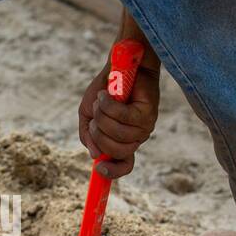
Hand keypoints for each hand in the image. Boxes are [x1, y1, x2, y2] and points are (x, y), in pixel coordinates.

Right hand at [78, 40, 160, 180]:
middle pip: (115, 150)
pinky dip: (110, 105)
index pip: (124, 165)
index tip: (99, 168)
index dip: (113, 172)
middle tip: (95, 111)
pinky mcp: (148, 113)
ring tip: (102, 99)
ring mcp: (144, 126)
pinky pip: (124, 117)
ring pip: (118, 134)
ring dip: (103, 115)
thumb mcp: (89, 113)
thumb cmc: (106, 88)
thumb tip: (95, 155)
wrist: (122, 64)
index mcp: (124, 140)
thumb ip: (87, 134)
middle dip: (98, 131)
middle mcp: (136, 136)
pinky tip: (106, 94)